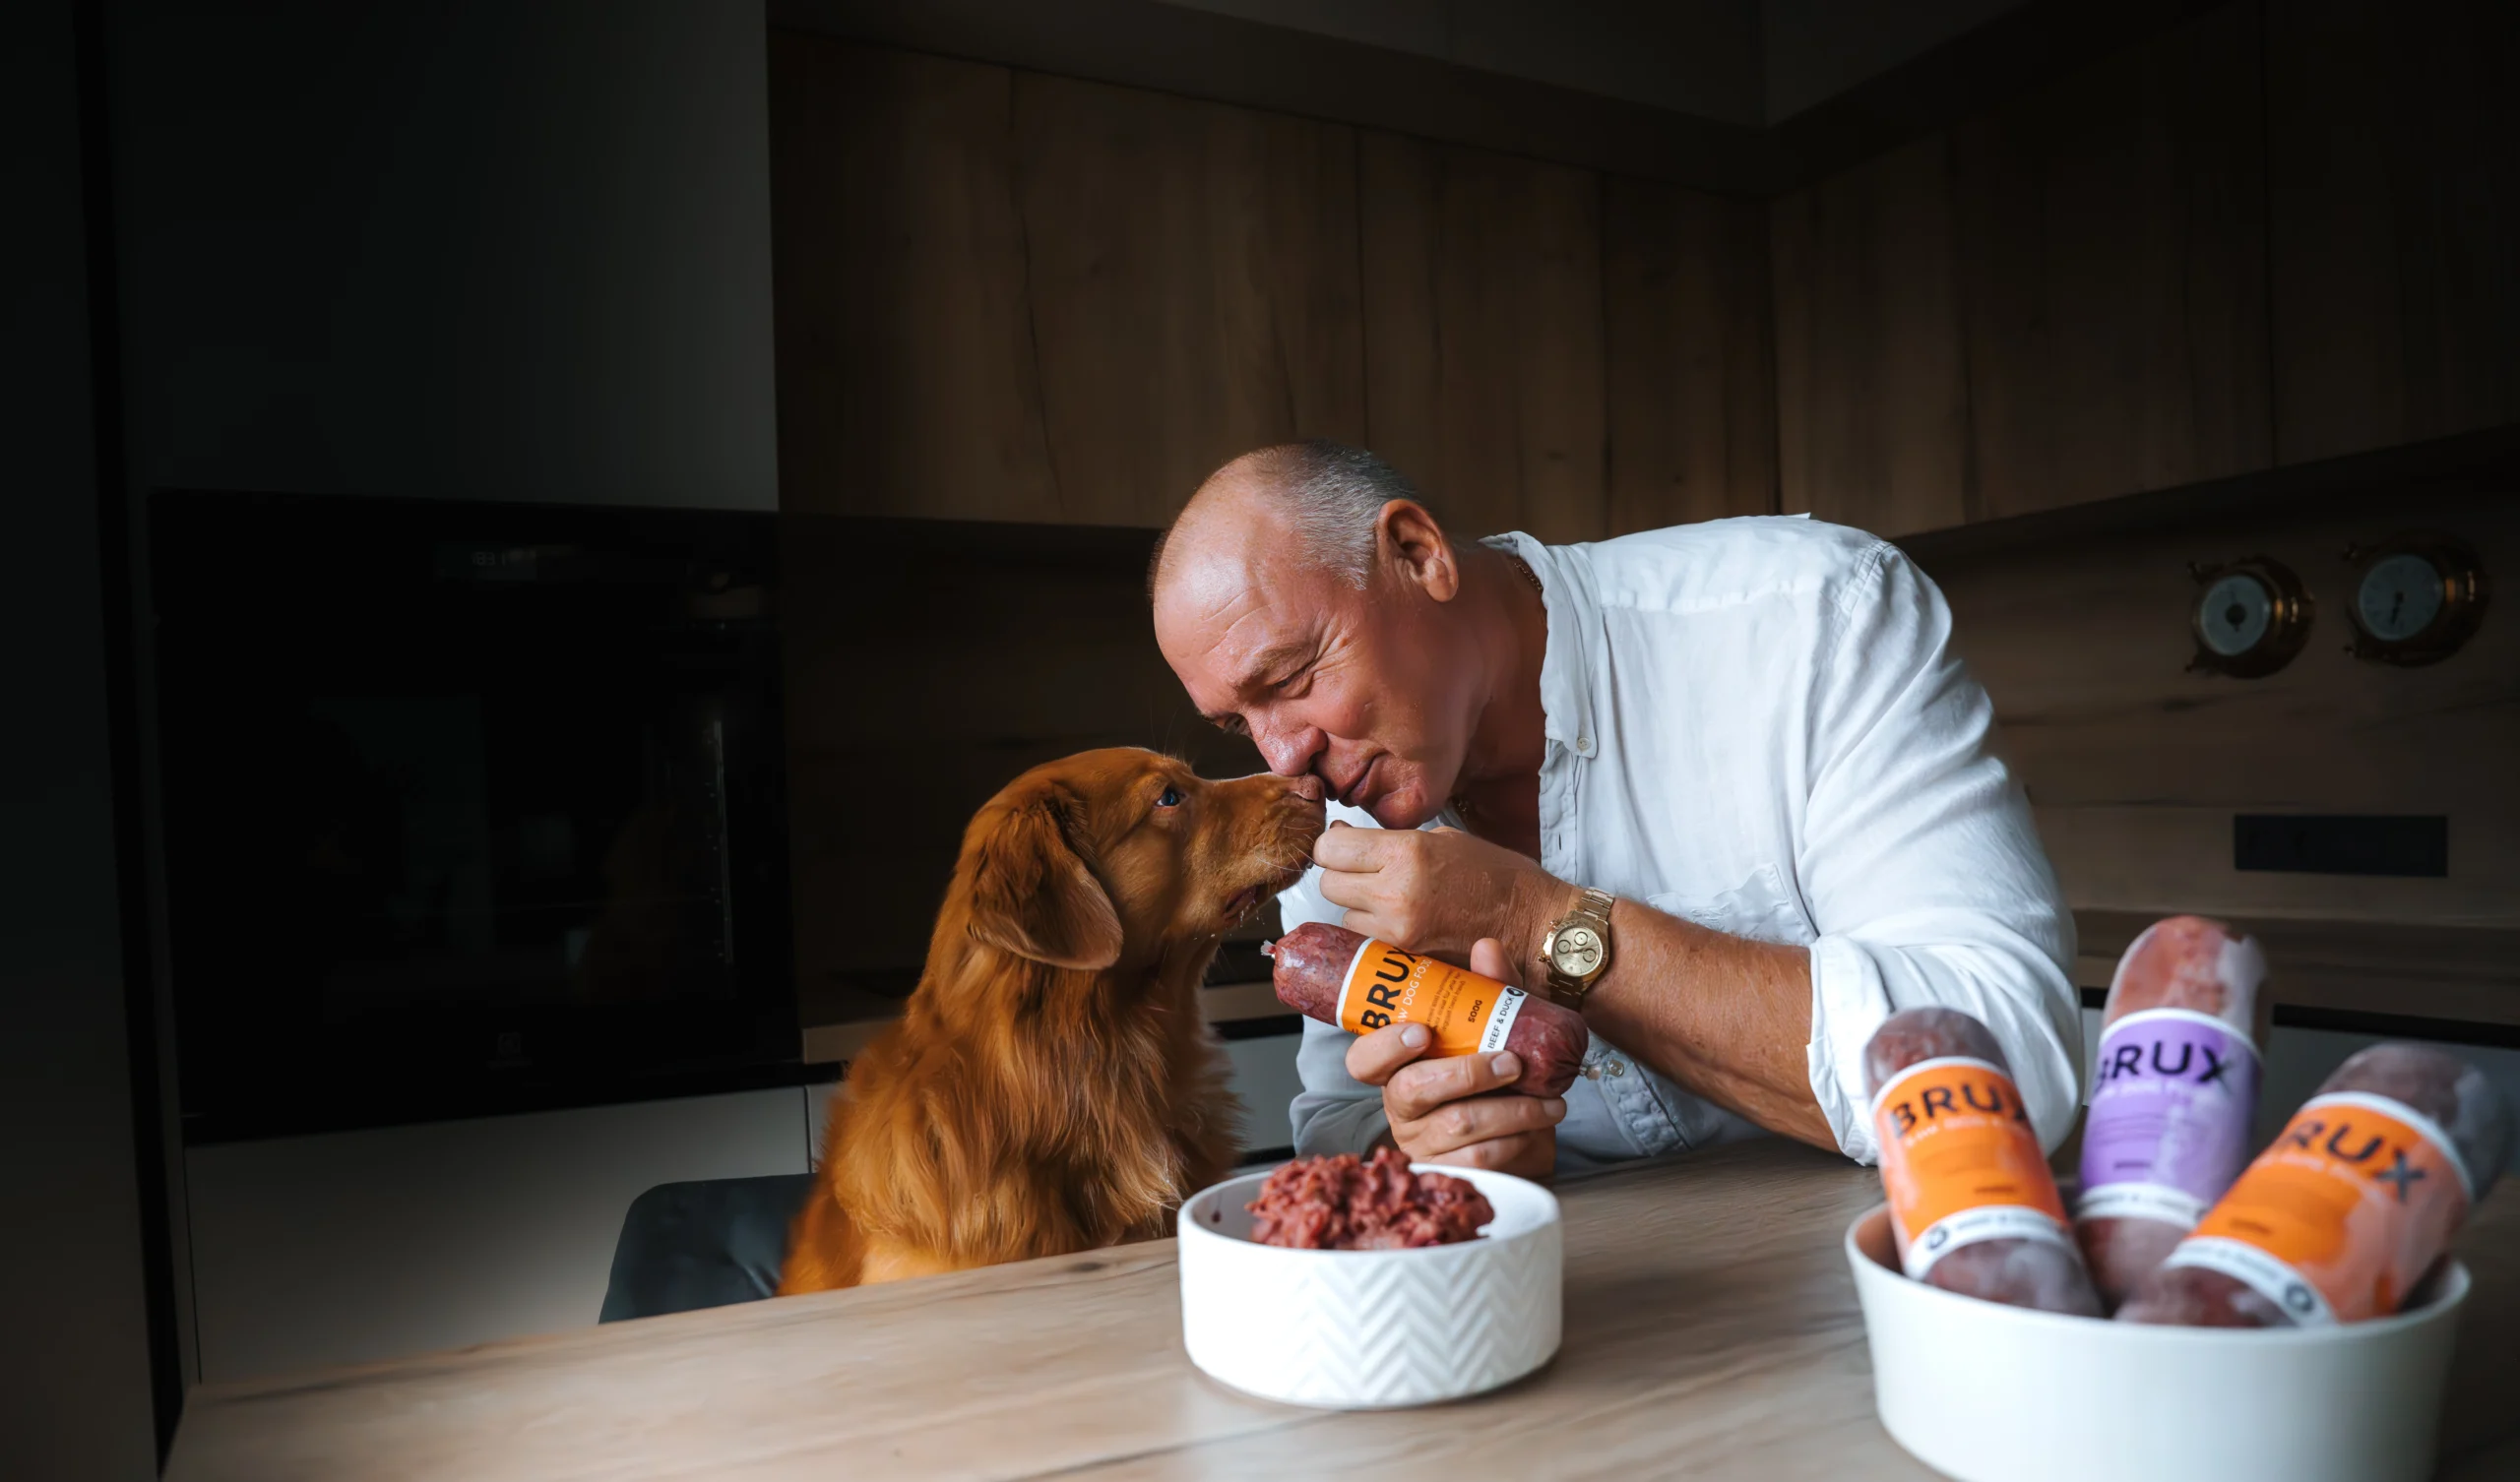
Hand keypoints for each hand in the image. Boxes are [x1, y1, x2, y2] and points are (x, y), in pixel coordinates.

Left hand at [1314, 821, 1564, 965]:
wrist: (1533, 924)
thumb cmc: (1496, 876)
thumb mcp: (1443, 838)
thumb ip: (1389, 841)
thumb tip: (1341, 838)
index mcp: (1407, 853)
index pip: (1330, 849)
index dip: (1333, 847)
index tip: (1343, 847)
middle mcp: (1396, 893)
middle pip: (1329, 885)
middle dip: (1342, 877)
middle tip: (1366, 873)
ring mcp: (1399, 931)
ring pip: (1343, 917)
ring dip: (1358, 909)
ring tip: (1392, 900)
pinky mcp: (1406, 958)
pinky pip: (1366, 942)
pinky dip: (1374, 933)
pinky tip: (1401, 923)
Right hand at [1344, 938, 1565, 1179]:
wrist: (1527, 1138)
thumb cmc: (1497, 1079)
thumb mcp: (1494, 1030)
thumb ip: (1488, 991)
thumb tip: (1487, 947)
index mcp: (1398, 1068)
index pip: (1363, 1060)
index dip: (1385, 1046)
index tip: (1421, 1031)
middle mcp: (1402, 1107)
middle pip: (1413, 1090)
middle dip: (1468, 1073)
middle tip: (1513, 1063)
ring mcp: (1423, 1144)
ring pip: (1458, 1126)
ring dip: (1512, 1110)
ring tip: (1550, 1100)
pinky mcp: (1453, 1174)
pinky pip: (1481, 1159)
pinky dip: (1518, 1139)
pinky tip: (1540, 1126)